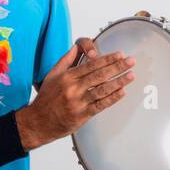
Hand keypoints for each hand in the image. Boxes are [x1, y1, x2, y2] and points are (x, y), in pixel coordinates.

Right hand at [15, 42, 135, 150]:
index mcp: (67, 77)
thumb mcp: (52, 75)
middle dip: (118, 66)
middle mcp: (73, 88)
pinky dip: (113, 98)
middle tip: (131, 61)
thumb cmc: (46, 98)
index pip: (91, 65)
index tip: (119, 54)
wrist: (38, 122)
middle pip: (100, 75)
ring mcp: (78, 102)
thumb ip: (65, 60)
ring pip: (103, 89)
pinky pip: (101, 105)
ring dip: (119, 82)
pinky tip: (122, 92)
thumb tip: (75, 47)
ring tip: (131, 75)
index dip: (107, 59)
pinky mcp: (82, 115)